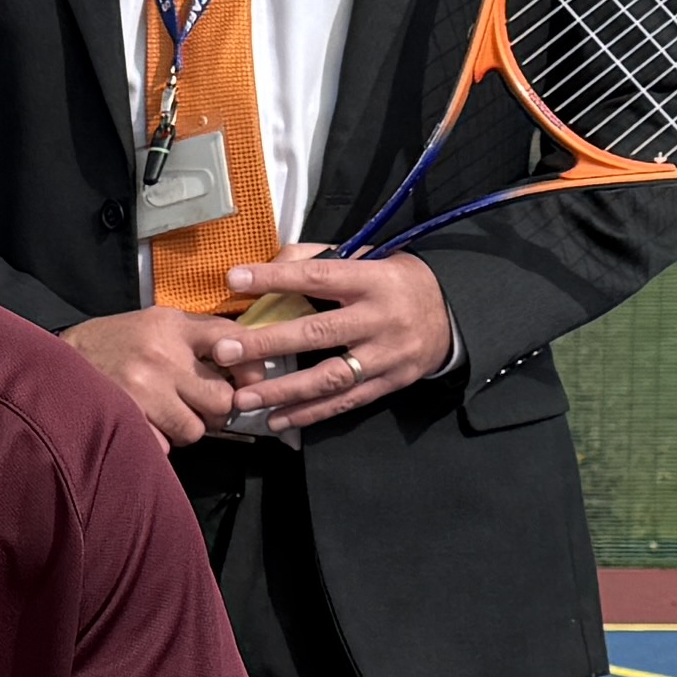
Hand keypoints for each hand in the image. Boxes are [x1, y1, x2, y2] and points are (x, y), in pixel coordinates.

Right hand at [60, 304, 257, 441]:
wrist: (55, 362)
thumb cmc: (111, 344)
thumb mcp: (154, 323)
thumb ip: (196, 336)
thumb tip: (243, 360)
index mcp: (172, 326)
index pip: (233, 341)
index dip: (249, 368)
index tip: (246, 381)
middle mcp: (161, 356)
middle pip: (221, 399)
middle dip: (215, 411)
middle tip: (201, 408)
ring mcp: (143, 390)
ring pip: (195, 430)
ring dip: (185, 429)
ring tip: (167, 416)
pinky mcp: (126, 418)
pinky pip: (164, 447)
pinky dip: (158, 442)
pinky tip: (145, 425)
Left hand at [218, 254, 450, 435]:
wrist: (451, 314)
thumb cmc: (393, 282)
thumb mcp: (367, 257)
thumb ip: (318, 259)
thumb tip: (268, 266)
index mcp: (373, 279)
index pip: (318, 276)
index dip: (276, 278)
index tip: (236, 278)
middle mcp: (381, 319)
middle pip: (318, 332)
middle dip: (268, 343)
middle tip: (225, 351)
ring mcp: (387, 356)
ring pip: (330, 377)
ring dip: (284, 390)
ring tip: (244, 398)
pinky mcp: (390, 383)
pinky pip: (345, 402)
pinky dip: (310, 413)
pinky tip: (277, 418)